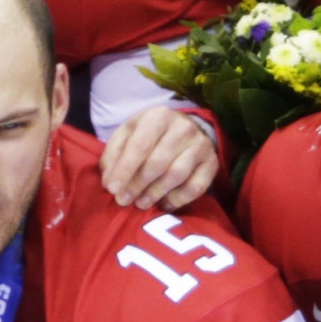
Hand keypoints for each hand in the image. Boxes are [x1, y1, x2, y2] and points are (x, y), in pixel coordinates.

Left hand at [100, 106, 219, 210]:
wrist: (185, 130)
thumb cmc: (150, 135)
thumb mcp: (128, 134)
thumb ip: (114, 154)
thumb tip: (109, 181)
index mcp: (158, 116)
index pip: (140, 146)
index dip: (124, 170)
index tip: (112, 189)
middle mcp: (183, 127)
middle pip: (157, 163)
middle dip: (137, 185)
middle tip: (123, 201)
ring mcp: (200, 145)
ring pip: (176, 175)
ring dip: (155, 193)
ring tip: (140, 204)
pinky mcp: (211, 163)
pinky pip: (195, 187)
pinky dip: (177, 200)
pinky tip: (163, 205)